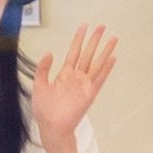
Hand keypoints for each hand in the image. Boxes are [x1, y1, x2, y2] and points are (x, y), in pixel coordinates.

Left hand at [32, 24, 117, 143]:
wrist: (51, 126)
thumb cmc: (44, 111)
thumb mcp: (39, 85)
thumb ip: (43, 69)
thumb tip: (49, 52)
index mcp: (64, 75)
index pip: (74, 52)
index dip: (78, 39)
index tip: (84, 27)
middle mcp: (76, 78)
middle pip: (88, 54)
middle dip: (94, 40)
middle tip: (102, 26)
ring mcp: (84, 85)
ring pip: (97, 63)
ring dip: (105, 51)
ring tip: (113, 38)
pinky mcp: (90, 93)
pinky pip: (100, 78)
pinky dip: (107, 68)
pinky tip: (113, 58)